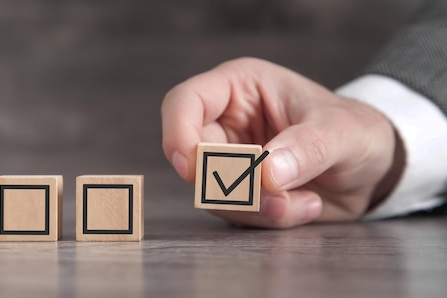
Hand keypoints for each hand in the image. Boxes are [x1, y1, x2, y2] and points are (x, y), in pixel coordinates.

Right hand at [161, 58, 403, 227]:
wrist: (374, 168)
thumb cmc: (356, 130)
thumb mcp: (342, 131)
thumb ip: (306, 147)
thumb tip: (266, 172)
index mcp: (239, 88)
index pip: (185, 102)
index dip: (178, 133)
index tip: (192, 166)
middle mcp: (226, 122)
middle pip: (193, 156)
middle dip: (232, 183)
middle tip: (278, 195)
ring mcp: (230, 160)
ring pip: (212, 192)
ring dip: (258, 206)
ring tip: (306, 201)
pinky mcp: (240, 191)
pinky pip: (237, 213)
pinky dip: (270, 218)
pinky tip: (306, 205)